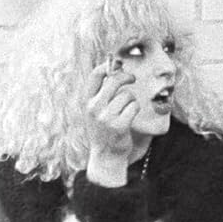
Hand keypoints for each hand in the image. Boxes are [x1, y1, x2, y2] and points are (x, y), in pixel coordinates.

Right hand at [85, 60, 137, 182]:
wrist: (106, 156)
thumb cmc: (103, 131)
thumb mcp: (94, 113)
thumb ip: (100, 94)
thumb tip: (114, 70)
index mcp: (87, 102)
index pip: (95, 75)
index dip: (108, 66)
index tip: (117, 64)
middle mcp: (94, 108)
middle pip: (114, 81)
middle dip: (126, 76)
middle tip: (132, 78)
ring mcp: (106, 117)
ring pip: (127, 95)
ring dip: (131, 100)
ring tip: (128, 109)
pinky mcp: (119, 125)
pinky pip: (133, 107)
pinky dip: (135, 109)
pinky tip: (131, 115)